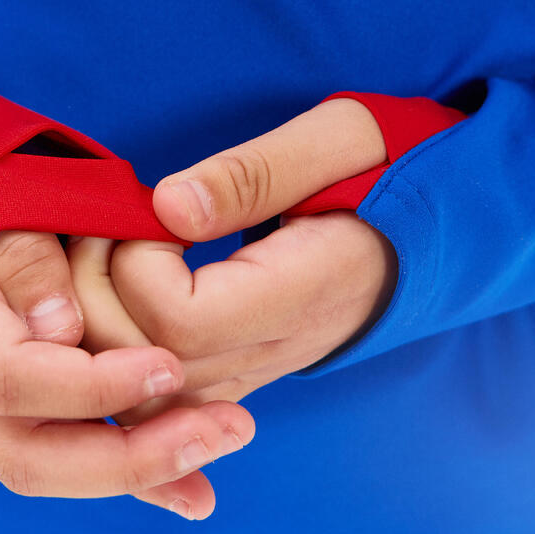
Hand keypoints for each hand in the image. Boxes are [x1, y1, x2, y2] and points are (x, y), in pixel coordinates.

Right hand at [0, 230, 254, 518]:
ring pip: (42, 465)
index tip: (172, 366)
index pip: (9, 376)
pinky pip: (54, 450)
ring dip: (135, 472)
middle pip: (26, 452)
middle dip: (131, 457)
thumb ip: (25, 258)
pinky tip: (185, 486)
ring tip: (216, 456)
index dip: (92, 384)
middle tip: (223, 431)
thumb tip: (62, 333)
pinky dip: (119, 470)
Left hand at [69, 98, 397, 417]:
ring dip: (97, 324)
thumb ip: (253, 176)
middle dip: (95, 295)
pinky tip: (108, 292)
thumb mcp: (337, 141)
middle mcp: (275, 347)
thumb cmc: (390, 170)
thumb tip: (168, 207)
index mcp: (302, 290)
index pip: (183, 321)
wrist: (439, 230)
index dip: (138, 265)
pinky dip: (116, 351)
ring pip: (145, 392)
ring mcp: (256, 368)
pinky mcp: (241, 366)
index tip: (151, 212)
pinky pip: (161, 392)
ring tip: (101, 253)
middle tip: (100, 227)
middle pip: (148, 367)